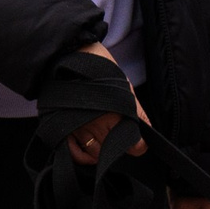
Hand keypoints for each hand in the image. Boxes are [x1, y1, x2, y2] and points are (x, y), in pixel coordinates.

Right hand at [67, 42, 150, 166]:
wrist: (67, 52)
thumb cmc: (97, 66)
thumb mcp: (123, 85)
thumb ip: (136, 110)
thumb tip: (147, 130)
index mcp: (117, 114)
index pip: (136, 146)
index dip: (139, 144)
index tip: (138, 139)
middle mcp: (97, 125)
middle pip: (115, 150)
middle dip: (120, 144)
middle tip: (118, 133)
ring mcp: (78, 128)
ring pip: (96, 153)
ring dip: (102, 149)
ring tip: (104, 137)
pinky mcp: (62, 126)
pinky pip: (74, 153)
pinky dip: (83, 156)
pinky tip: (89, 150)